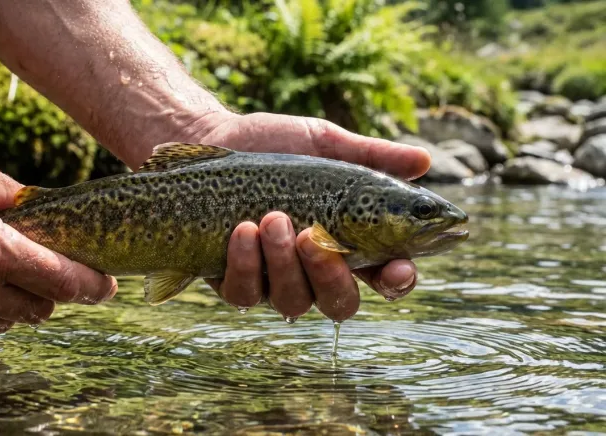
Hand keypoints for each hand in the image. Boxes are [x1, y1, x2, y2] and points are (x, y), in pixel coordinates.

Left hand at [196, 112, 430, 321]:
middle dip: (331, 276)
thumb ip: (371, 156)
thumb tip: (425, 161)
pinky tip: (242, 230)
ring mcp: (274, 280)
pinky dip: (246, 264)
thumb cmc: (273, 146)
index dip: (398, 279)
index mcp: (349, 241)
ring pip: (293, 302)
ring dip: (284, 264)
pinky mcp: (235, 282)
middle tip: (315, 236)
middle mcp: (315, 270)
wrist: (210, 140)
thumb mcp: (323, 143)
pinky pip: (245, 294)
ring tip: (272, 219)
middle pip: (340, 303)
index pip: (386, 276)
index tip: (398, 266)